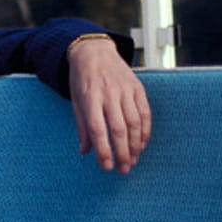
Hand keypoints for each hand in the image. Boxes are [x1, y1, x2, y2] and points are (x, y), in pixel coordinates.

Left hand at [67, 36, 150, 172]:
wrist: (94, 51)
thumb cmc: (82, 79)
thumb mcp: (76, 101)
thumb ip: (82, 126)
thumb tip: (85, 151)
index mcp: (90, 97)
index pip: (98, 129)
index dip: (103, 150)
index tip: (106, 166)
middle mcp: (109, 94)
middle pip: (119, 129)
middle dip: (122, 152)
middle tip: (124, 169)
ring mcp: (125, 90)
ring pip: (134, 122)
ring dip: (135, 145)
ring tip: (132, 160)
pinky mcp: (137, 88)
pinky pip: (145, 113)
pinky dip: (145, 131)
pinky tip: (141, 144)